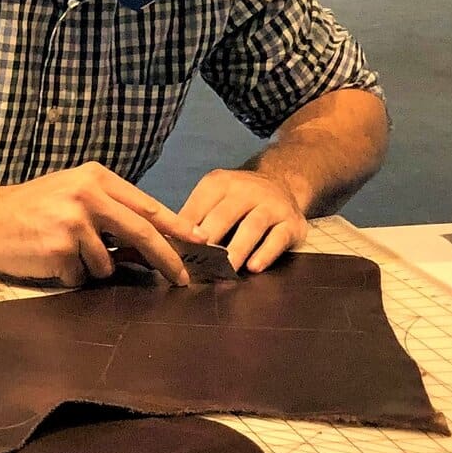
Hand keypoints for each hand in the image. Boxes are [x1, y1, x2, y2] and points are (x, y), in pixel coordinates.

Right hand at [0, 164, 198, 285]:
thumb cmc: (28, 209)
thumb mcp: (71, 194)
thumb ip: (109, 210)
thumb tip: (150, 240)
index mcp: (95, 178)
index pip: (147, 206)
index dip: (177, 227)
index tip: (200, 242)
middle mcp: (88, 195)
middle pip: (143, 233)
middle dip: (167, 259)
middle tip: (182, 279)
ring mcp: (74, 222)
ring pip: (108, 263)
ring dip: (91, 268)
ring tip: (60, 251)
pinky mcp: (60, 249)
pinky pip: (81, 276)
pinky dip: (68, 276)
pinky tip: (46, 259)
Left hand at [180, 166, 309, 272]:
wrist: (285, 183)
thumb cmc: (239, 200)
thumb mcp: (215, 198)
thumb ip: (192, 218)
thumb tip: (160, 245)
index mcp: (220, 183)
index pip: (199, 205)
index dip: (184, 227)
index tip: (171, 249)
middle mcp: (246, 190)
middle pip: (224, 215)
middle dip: (208, 238)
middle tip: (194, 262)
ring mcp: (271, 205)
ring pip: (252, 226)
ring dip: (237, 248)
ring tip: (225, 269)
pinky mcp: (292, 223)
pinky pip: (278, 238)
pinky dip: (266, 253)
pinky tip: (254, 268)